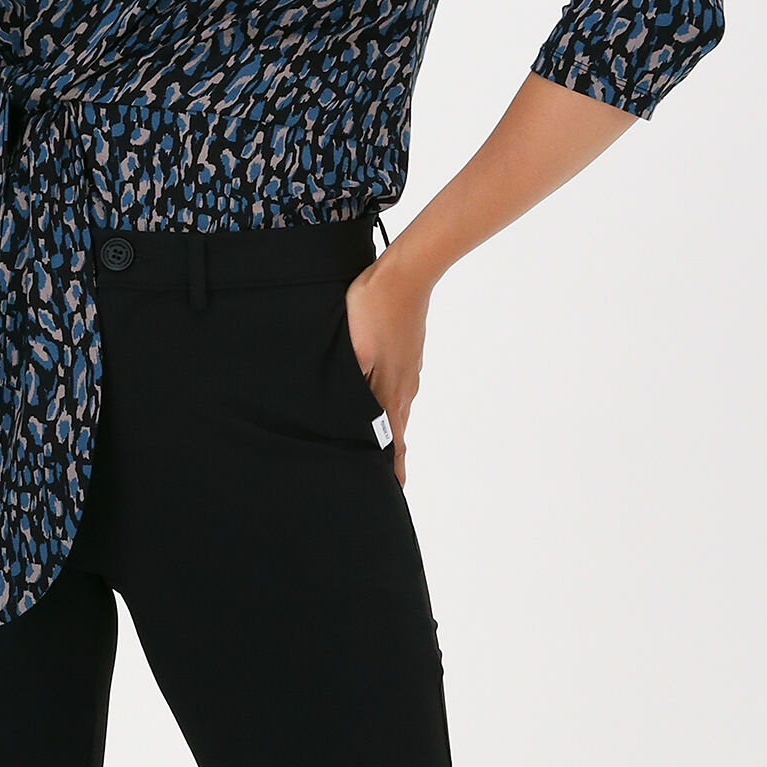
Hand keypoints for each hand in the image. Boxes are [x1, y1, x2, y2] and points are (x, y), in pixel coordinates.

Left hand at [345, 248, 429, 484]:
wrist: (406, 273)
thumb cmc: (375, 310)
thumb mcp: (357, 355)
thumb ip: (357, 392)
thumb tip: (357, 426)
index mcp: (392, 393)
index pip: (395, 444)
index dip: (393, 470)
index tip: (392, 493)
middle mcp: (405, 387)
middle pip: (398, 430)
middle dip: (392, 456)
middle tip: (386, 479)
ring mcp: (409, 370)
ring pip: (397, 408)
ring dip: (391, 429)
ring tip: (382, 446)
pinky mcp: (408, 354)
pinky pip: (399, 388)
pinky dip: (390, 405)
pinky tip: (381, 401)